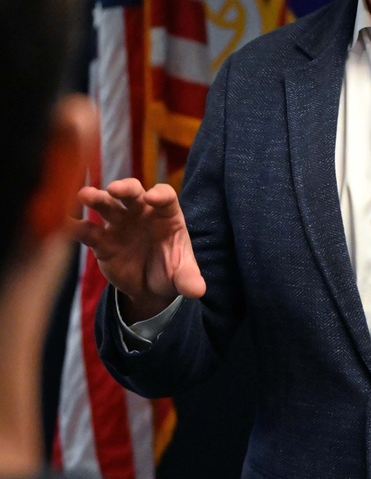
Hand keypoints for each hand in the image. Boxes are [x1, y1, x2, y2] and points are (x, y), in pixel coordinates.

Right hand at [70, 178, 204, 322]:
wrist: (150, 286)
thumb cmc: (171, 270)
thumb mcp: (182, 276)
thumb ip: (189, 279)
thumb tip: (197, 290)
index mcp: (166, 215)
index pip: (165, 197)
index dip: (159, 195)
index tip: (153, 198)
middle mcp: (142, 213)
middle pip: (133, 193)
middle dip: (124, 188)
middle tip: (114, 189)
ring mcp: (120, 224)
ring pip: (107, 206)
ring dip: (96, 199)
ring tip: (83, 196)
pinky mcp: (102, 240)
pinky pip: (88, 231)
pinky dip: (76, 227)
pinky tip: (64, 223)